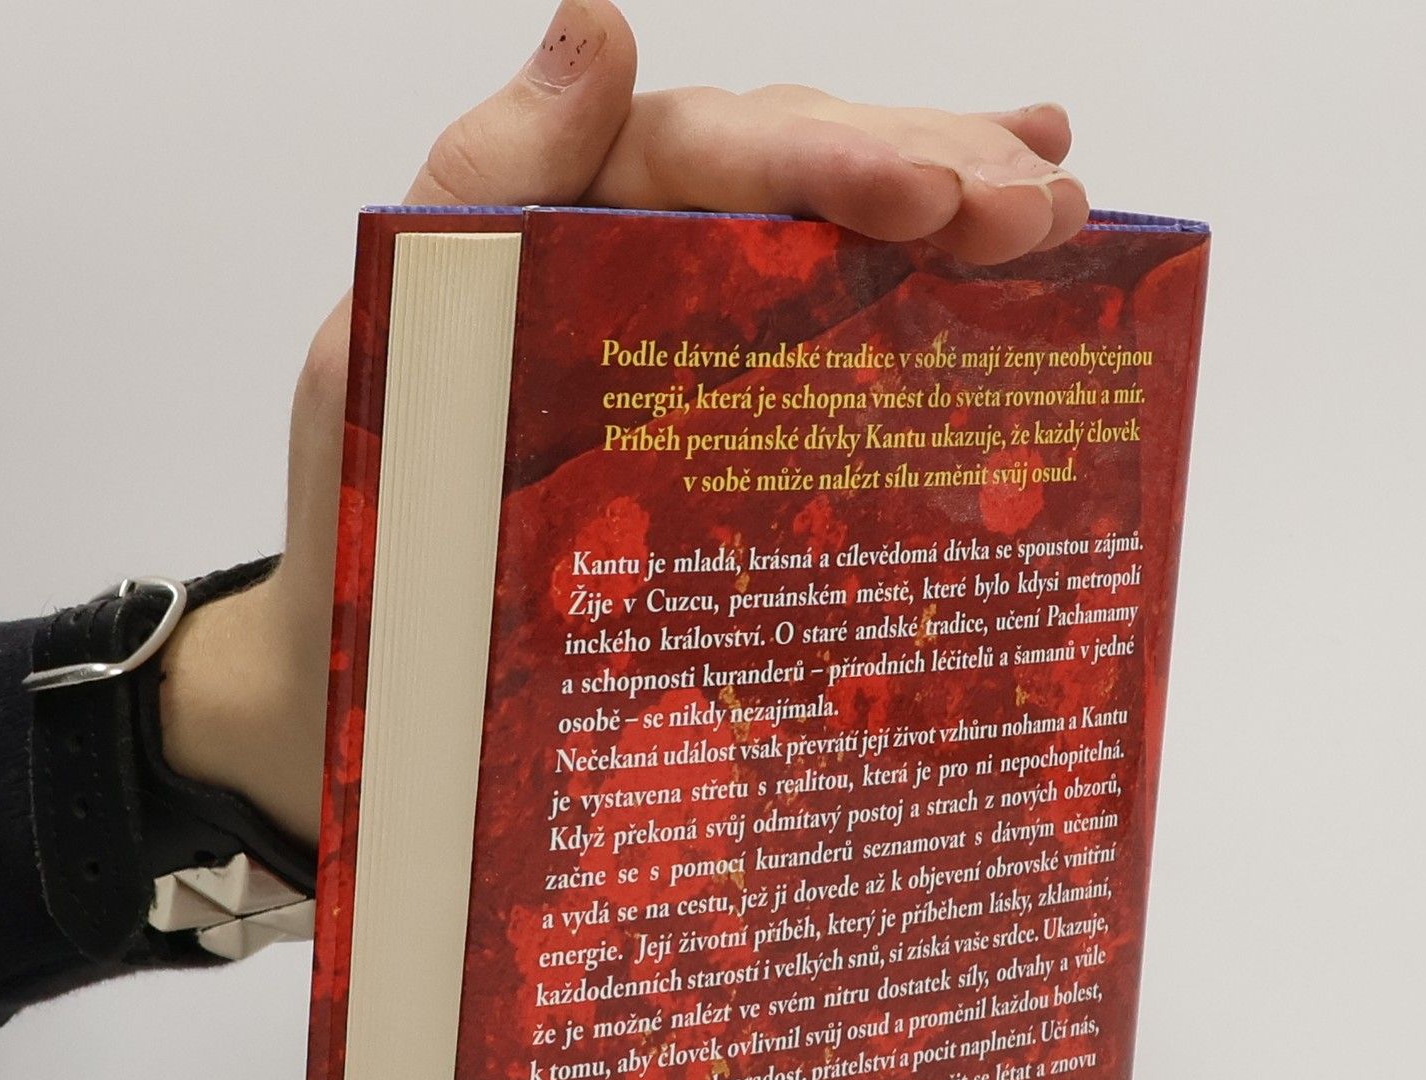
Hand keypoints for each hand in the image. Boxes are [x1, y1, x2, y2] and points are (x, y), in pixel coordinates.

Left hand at [161, 0, 1087, 846]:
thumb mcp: (392, 347)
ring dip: (953, 206)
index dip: (827, 163)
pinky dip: (921, 287)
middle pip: (797, 171)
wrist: (370, 669)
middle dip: (929, 172)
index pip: (708, 153)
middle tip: (1043, 204)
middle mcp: (636, 254)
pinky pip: (830, 331)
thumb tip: (596, 24)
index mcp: (559, 219)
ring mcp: (690, 334)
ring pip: (832, 236)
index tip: (932, 200)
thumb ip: (480, 187)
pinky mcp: (724, 418)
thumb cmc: (367, 518)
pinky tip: (1005, 248)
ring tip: (1058, 202)